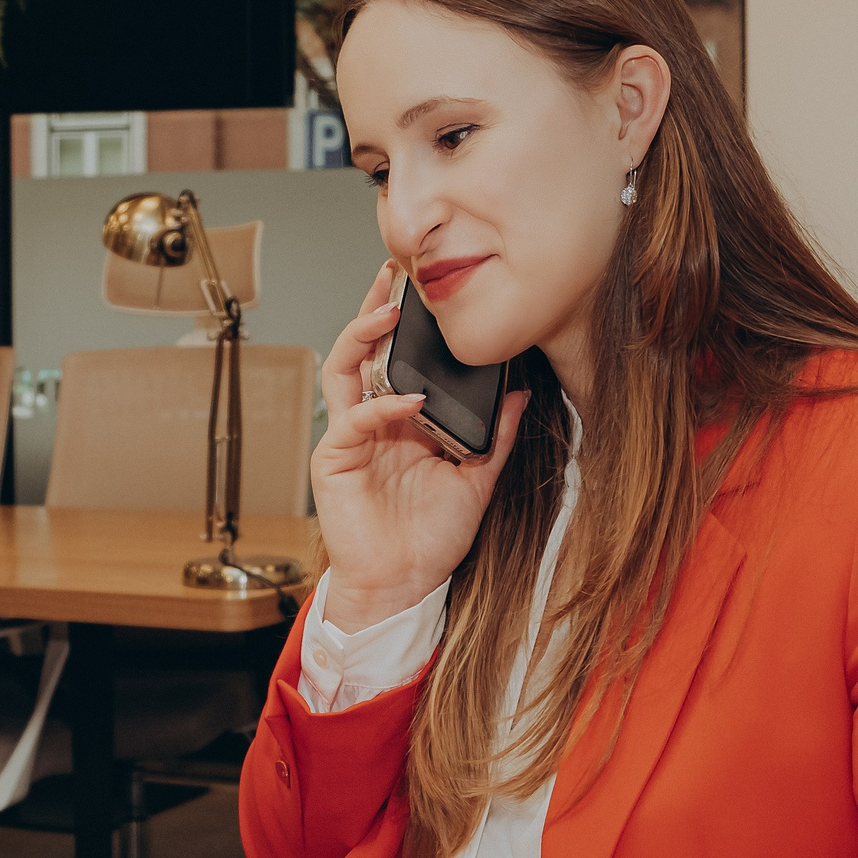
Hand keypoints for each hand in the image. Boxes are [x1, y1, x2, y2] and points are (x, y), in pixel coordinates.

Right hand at [313, 265, 530, 630]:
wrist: (405, 585)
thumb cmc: (431, 539)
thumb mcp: (476, 479)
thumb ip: (494, 435)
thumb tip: (523, 391)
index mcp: (399, 419)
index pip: (395, 355)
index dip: (403, 321)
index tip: (423, 286)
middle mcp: (370, 420)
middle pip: (363, 349)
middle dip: (374, 308)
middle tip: (393, 272)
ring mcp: (349, 437)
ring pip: (342, 369)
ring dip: (362, 336)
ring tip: (388, 311)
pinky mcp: (334, 461)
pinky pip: (354, 421)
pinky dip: (381, 406)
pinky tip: (409, 400)